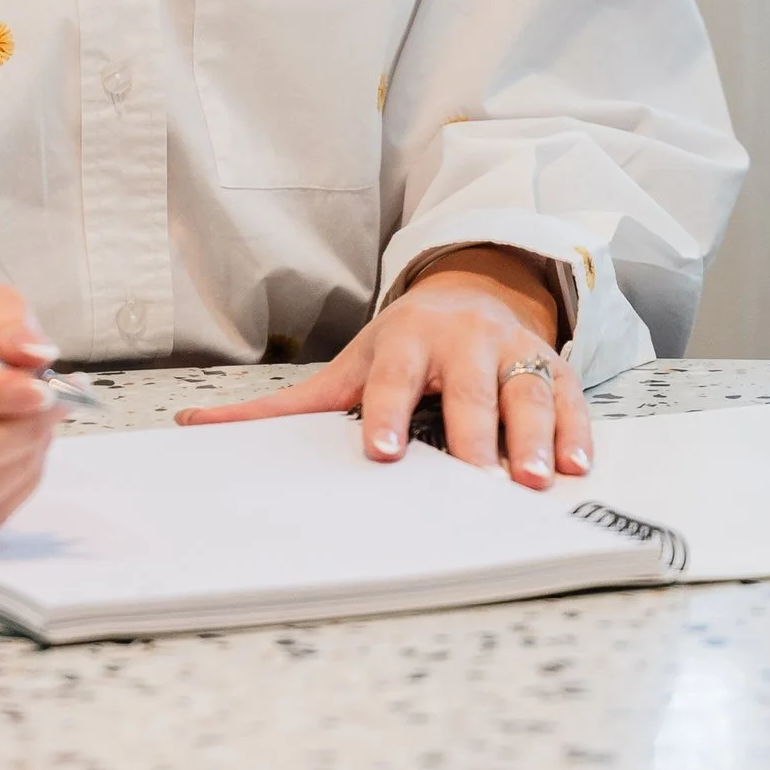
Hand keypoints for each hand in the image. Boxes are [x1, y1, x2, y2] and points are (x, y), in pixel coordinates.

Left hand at [174, 245, 585, 487]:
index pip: (394, 381)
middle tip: (480, 476)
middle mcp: (462, 343)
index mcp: (404, 343)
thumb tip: (191, 424)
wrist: (471, 290)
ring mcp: (512, 352)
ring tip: (537, 479)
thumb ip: (277, 408)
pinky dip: (577, 431)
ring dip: (534, 437)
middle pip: (470, 388)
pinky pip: (570, 398)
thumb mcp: (344, 368)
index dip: (388, 413)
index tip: (383, 451)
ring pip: (526, 394)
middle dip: (475, 431)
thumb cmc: (400, 345)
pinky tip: (578, 467)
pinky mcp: (551, 366)